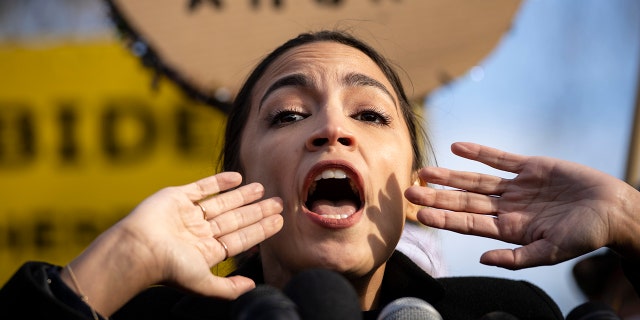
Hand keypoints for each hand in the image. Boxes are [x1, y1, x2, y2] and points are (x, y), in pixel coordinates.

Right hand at [120, 172, 282, 295]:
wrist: (139, 248)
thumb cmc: (169, 268)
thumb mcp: (203, 284)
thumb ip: (228, 288)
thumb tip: (252, 286)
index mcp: (206, 252)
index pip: (241, 239)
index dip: (261, 230)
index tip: (279, 221)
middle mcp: (200, 233)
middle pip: (236, 219)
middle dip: (257, 211)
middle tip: (278, 202)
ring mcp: (188, 215)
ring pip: (222, 203)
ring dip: (242, 195)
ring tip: (262, 188)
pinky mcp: (176, 197)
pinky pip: (202, 188)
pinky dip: (219, 182)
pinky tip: (237, 177)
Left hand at [404, 142, 639, 269]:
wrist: (612, 210)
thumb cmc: (585, 236)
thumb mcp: (551, 252)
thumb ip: (517, 258)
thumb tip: (482, 259)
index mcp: (509, 229)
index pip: (468, 223)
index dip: (443, 216)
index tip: (419, 213)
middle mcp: (507, 207)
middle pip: (465, 200)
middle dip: (437, 196)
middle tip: (408, 190)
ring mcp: (516, 187)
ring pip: (476, 179)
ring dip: (450, 175)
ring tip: (425, 171)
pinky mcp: (530, 168)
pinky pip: (500, 159)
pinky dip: (479, 152)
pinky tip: (457, 147)